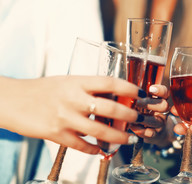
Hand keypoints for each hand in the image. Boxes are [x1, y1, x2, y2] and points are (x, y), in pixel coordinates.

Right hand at [0, 76, 143, 153]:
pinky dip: (94, 149)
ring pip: (100, 131)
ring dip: (118, 136)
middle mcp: (73, 99)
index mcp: (77, 82)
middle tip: (138, 118)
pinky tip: (101, 149)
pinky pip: (82, 145)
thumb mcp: (67, 81)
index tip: (141, 93)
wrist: (12, 100)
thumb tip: (113, 95)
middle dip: (129, 115)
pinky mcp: (56, 134)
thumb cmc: (42, 89)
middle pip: (110, 108)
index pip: (110, 83)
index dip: (129, 88)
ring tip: (129, 138)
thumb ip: (88, 88)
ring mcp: (65, 118)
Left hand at [129, 84, 169, 141]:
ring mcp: (160, 123)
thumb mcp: (143, 101)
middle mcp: (163, 111)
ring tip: (132, 116)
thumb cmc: (143, 111)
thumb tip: (123, 88)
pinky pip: (150, 133)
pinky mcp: (155, 134)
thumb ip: (137, 95)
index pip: (165, 92)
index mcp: (160, 99)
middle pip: (164, 106)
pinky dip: (140, 130)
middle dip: (150, 104)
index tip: (151, 89)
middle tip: (137, 103)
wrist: (153, 131)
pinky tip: (132, 127)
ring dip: (144, 118)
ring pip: (156, 121)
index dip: (160, 90)